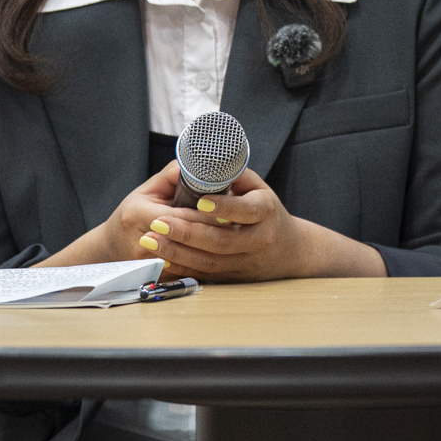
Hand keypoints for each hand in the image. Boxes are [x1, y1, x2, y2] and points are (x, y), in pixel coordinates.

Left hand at [127, 165, 386, 283]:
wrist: (290, 251)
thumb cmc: (268, 212)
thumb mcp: (259, 188)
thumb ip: (233, 176)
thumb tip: (201, 163)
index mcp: (266, 212)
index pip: (245, 210)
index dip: (223, 207)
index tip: (200, 202)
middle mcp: (258, 240)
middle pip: (220, 241)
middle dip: (186, 232)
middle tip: (159, 222)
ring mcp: (246, 262)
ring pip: (208, 261)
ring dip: (177, 252)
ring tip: (151, 240)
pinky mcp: (234, 277)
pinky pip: (204, 276)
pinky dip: (181, 268)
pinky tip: (160, 259)